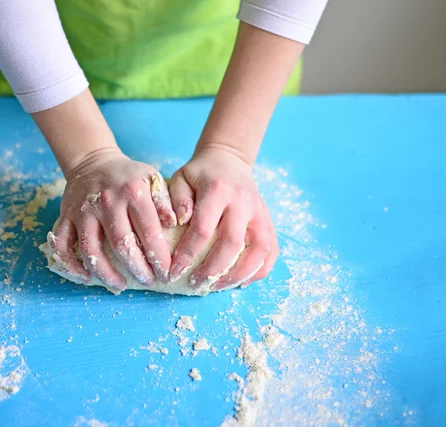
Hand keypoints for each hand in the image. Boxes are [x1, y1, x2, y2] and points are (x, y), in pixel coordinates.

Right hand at [50, 148, 176, 291]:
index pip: (148, 232)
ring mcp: (83, 211)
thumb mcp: (152, 178)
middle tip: (148, 282)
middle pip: (121, 245)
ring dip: (106, 273)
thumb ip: (165, 200)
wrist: (93, 161)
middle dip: (137, 269)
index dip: (159, 257)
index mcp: (132, 192)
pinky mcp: (66, 217)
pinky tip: (87, 278)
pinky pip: (62, 246)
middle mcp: (106, 202)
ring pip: (91, 250)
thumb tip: (176, 222)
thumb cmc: (129, 176)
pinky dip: (72, 265)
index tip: (167, 273)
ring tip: (121, 285)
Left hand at [169, 146, 278, 290]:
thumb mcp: (181, 177)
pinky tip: (242, 281)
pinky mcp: (268, 220)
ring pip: (259, 251)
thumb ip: (176, 199)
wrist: (229, 159)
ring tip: (217, 286)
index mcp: (218, 191)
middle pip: (232, 244)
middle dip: (212, 269)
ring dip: (239, 274)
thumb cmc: (200, 173)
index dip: (188, 254)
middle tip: (195, 283)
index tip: (173, 270)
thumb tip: (178, 223)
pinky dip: (260, 270)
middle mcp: (243, 202)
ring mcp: (260, 212)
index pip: (203, 229)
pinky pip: (272, 250)